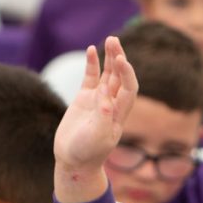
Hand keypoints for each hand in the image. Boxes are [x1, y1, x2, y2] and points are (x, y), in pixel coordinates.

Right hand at [53, 37, 137, 181]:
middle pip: (120, 77)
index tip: (121, 61)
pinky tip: (91, 50)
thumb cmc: (87, 154)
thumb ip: (103, 116)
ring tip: (110, 39)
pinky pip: (91, 78)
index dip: (127, 74)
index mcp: (119, 114)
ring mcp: (98, 100)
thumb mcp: (97, 138)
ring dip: (110, 58)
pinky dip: (92, 64)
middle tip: (115, 40)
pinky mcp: (84, 99)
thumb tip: (106, 95)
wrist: (73, 162)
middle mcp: (112, 104)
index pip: (129, 88)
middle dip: (120, 59)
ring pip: (108, 74)